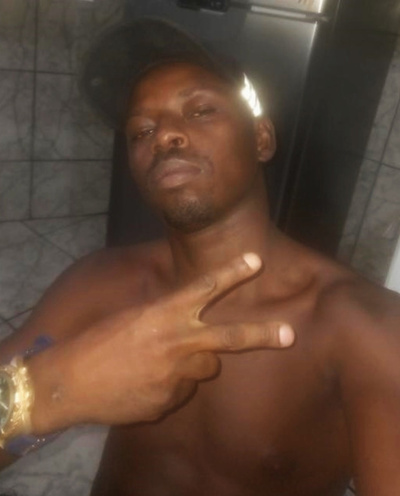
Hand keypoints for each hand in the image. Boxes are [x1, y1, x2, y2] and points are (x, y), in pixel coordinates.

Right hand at [28, 253, 293, 431]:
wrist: (70, 382)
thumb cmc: (97, 343)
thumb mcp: (134, 319)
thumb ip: (168, 320)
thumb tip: (191, 327)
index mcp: (164, 313)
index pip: (205, 287)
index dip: (232, 272)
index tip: (255, 260)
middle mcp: (177, 341)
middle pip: (229, 337)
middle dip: (261, 335)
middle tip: (288, 334)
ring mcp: (176, 374)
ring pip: (204, 368)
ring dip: (191, 365)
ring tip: (156, 366)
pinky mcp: (170, 400)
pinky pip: (183, 391)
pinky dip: (170, 387)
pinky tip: (144, 385)